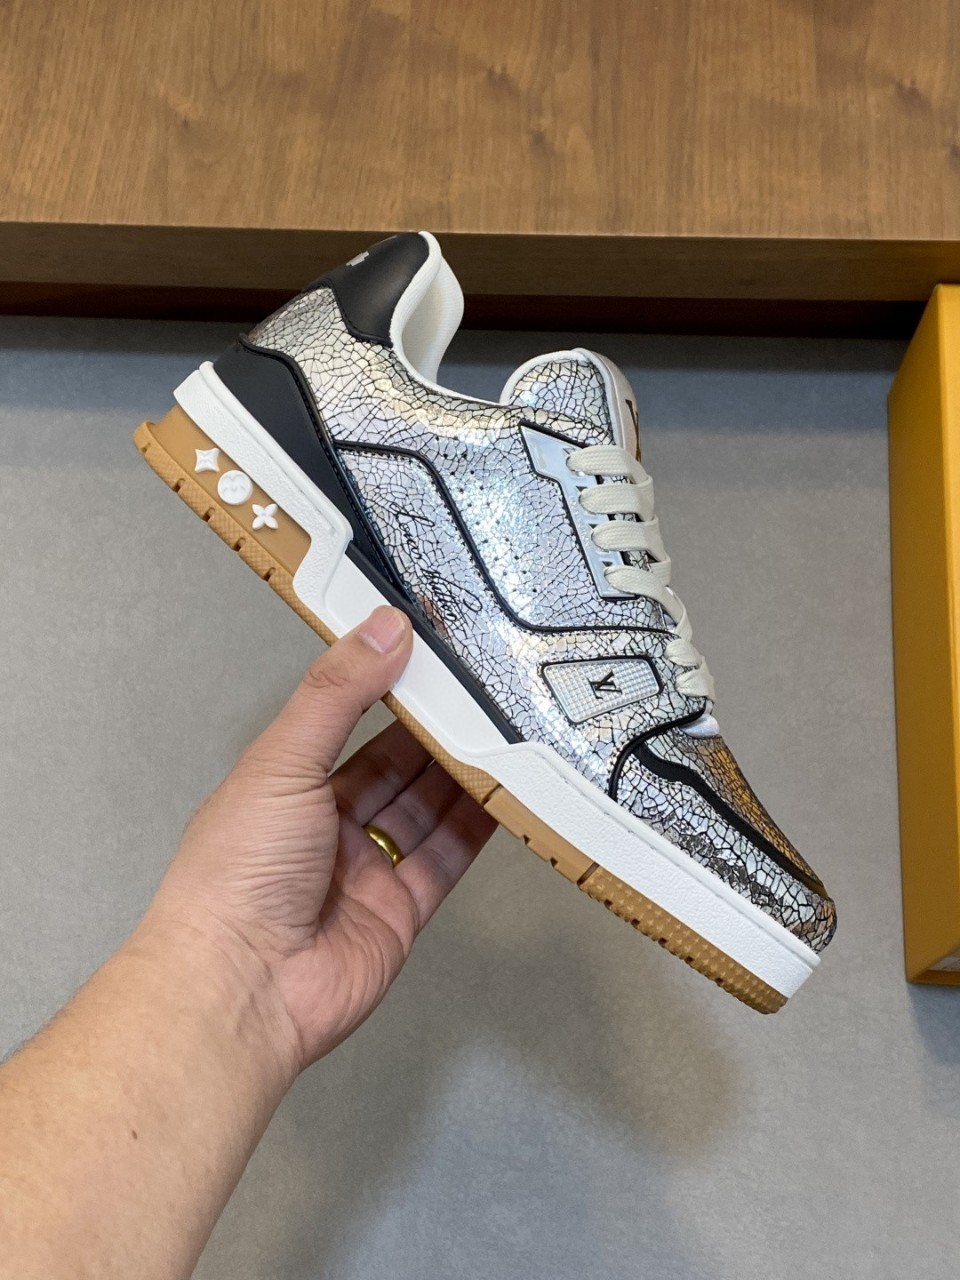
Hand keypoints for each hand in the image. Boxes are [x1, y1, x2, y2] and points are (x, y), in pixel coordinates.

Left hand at [146, 605, 495, 1076]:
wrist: (243, 987)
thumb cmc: (237, 872)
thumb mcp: (283, 760)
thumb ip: (337, 693)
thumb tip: (383, 627)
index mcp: (284, 785)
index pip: (345, 723)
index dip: (387, 688)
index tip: (431, 652)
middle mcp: (324, 826)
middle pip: (394, 767)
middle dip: (435, 731)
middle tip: (483, 691)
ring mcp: (364, 871)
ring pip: (425, 810)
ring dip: (461, 775)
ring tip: (505, 731)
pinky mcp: (400, 912)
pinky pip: (445, 860)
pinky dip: (476, 829)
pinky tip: (504, 795)